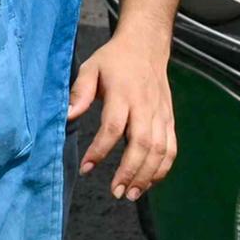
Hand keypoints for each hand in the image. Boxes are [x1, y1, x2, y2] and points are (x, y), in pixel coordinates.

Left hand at [68, 29, 178, 200]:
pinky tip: (149, 182)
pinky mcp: (169, 119)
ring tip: (131, 194)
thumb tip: (67, 116)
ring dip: (147, 175)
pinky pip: (171, 148)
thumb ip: (79, 92)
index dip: (100, 150)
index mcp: (123, 93)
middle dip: (130, 171)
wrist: (147, 46)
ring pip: (161, 150)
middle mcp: (145, 106)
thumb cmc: (114, 60)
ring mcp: (161, 114)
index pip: (113, 126)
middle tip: (116, 192)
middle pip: (142, 143)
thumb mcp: (90, 68)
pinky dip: (163, 169)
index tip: (86, 168)